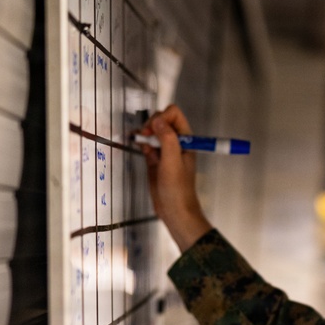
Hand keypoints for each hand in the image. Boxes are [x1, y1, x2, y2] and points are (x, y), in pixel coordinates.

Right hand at [137, 105, 211, 250]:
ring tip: (139, 141)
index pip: (174, 115)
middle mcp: (176, 142)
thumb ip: (167, 139)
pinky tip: (137, 145)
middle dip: (152, 124)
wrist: (174, 210)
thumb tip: (158, 120)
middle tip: (145, 136)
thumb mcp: (172, 161)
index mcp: (186, 139)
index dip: (162, 118)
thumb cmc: (177, 188)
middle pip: (162, 120)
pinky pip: (147, 144)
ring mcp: (165, 151)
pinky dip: (141, 142)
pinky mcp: (155, 159)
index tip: (153, 131)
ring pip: (153, 131)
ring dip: (145, 132)